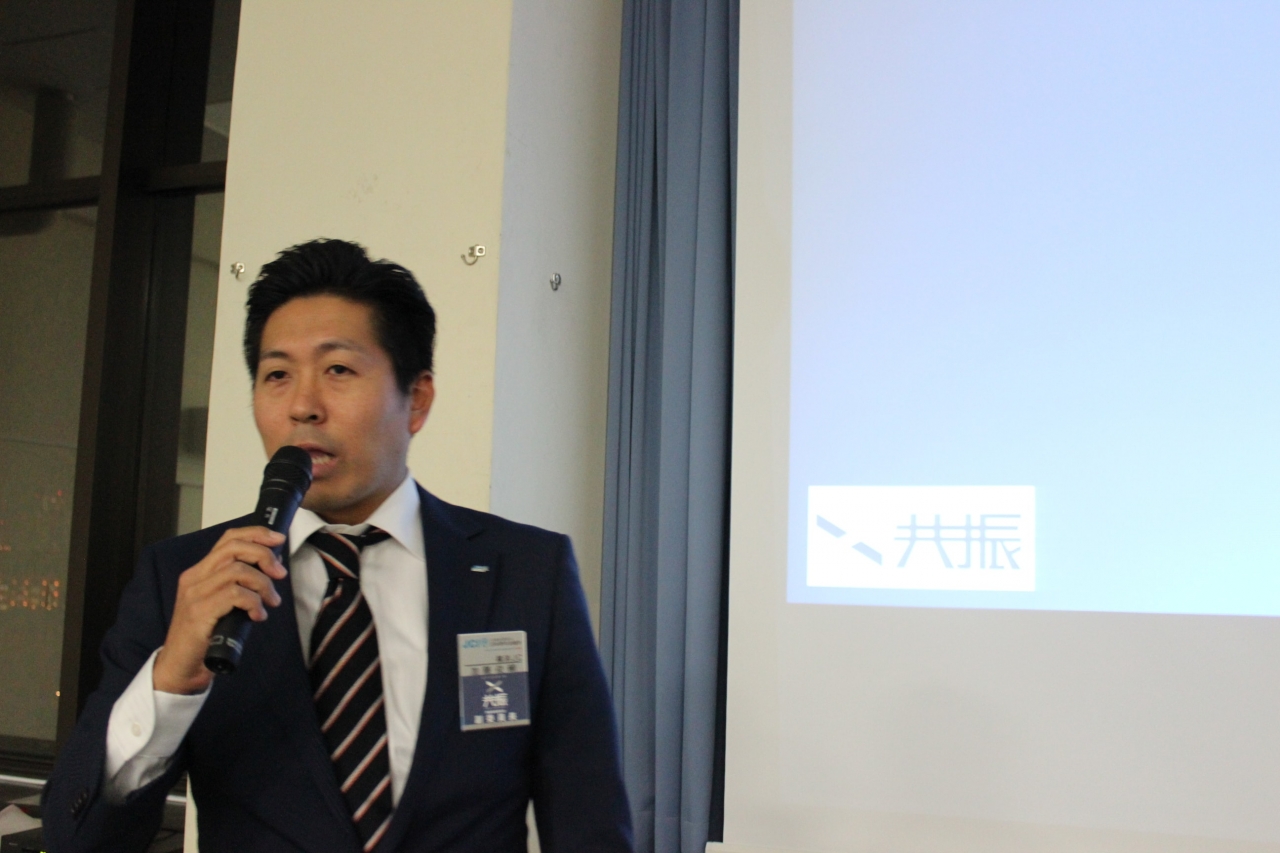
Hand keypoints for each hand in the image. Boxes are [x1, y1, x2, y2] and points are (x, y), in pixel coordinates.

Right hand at [153, 527, 287, 694]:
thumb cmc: (207, 636)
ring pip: (237, 571)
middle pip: (234, 548)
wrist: (181, 668)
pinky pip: (234, 595)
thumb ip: (239, 584)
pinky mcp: (199, 613)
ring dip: (263, 584)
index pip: (228, 539)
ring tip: (271, 601)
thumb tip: (272, 567)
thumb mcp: (224, 603)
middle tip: (280, 573)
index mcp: (200, 572)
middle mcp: (194, 579)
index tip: (278, 540)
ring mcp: (194, 595)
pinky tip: (258, 616)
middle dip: (264, 555)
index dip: (256, 534)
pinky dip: (254, 603)